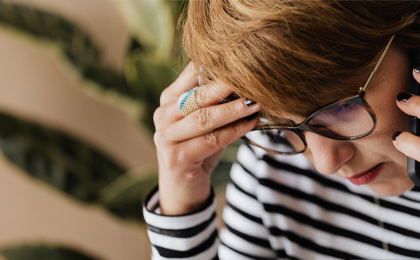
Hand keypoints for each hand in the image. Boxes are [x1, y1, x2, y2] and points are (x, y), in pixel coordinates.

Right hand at [153, 63, 261, 214]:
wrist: (184, 188)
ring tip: (255, 103)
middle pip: (198, 95)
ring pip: (204, 118)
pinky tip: (250, 124)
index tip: (242, 59)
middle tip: (252, 78)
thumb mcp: (206, 121)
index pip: (191, 74)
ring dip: (233, 110)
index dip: (215, 65)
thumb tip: (250, 78)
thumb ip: (217, 101)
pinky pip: (210, 140)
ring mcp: (166, 137)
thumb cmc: (200, 148)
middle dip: (227, 86)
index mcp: (169, 99)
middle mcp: (163, 114)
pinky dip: (233, 131)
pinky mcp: (175, 158)